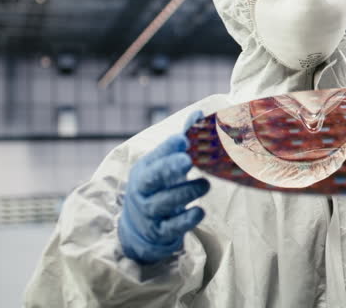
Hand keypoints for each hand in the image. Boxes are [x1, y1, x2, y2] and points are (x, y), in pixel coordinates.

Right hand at [118, 110, 210, 263]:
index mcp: (144, 169)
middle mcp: (142, 190)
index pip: (154, 157)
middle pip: (152, 179)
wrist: (139, 228)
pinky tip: (199, 211)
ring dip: (185, 192)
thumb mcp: (163, 164)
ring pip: (164, 203)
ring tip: (205, 184)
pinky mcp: (159, 233)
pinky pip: (171, 227)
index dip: (168, 148)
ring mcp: (149, 213)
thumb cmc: (158, 187)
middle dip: (168, 169)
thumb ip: (181, 141)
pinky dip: (185, 220)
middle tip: (188, 161)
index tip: (184, 140)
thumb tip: (199, 113)